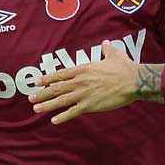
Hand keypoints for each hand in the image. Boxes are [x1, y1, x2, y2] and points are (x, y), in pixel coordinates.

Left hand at [30, 41, 156, 123]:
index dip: (47, 78)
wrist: (133, 81)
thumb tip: (106, 43)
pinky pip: (73, 112)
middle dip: (42, 93)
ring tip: (36, 109)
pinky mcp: (90, 105)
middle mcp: (80, 81)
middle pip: (56, 88)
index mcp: (83, 69)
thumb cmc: (125, 67)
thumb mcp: (114, 54)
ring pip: (61, 100)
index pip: (60, 74)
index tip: (37, 82)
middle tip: (31, 98)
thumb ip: (107, 49)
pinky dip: (63, 117)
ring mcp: (84, 94)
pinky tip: (54, 121)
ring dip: (47, 105)